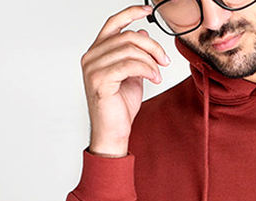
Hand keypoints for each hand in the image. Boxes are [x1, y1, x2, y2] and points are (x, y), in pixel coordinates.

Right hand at [81, 5, 171, 155]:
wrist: (113, 133)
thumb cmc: (119, 108)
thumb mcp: (132, 76)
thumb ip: (134, 55)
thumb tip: (141, 33)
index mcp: (97, 52)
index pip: (113, 23)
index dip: (131, 13)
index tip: (148, 10)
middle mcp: (91, 57)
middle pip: (127, 37)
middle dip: (151, 47)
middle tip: (165, 60)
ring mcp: (93, 68)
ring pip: (129, 50)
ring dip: (151, 61)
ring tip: (159, 75)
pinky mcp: (100, 81)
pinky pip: (128, 65)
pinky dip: (146, 70)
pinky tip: (154, 79)